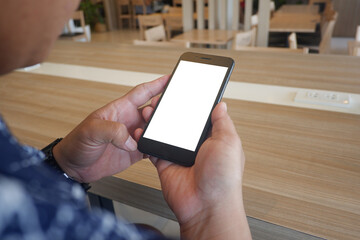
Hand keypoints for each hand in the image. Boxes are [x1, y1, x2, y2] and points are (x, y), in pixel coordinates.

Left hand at [53, 75, 168, 182]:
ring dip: (158, 131)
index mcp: (120, 109)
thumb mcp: (92, 130)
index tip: (170, 79)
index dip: (156, 85)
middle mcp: (128, 121)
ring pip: (154, 129)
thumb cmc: (77, 143)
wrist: (73, 167)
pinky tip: (159, 148)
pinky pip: (151, 147)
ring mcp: (132, 137)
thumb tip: (132, 139)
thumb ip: (113, 130)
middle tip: (161, 114)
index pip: (142, 93)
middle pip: (152, 110)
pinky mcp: (134, 152)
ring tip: (157, 134)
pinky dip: (157, 148)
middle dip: (160, 110)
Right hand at [135, 102, 251, 239]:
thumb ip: (222, 122)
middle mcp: (195, 146)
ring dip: (156, 121)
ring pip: (164, 132)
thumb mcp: (229, 142)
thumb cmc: (223, 178)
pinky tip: (142, 130)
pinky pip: (152, 148)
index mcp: (212, 139)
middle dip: (170, 110)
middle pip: (179, 122)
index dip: (192, 104)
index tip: (183, 91)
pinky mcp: (165, 163)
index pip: (200, 116)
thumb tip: (221, 105)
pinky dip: (145, 139)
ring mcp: (179, 154)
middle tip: (162, 99)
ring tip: (150, 110)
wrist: (206, 205)